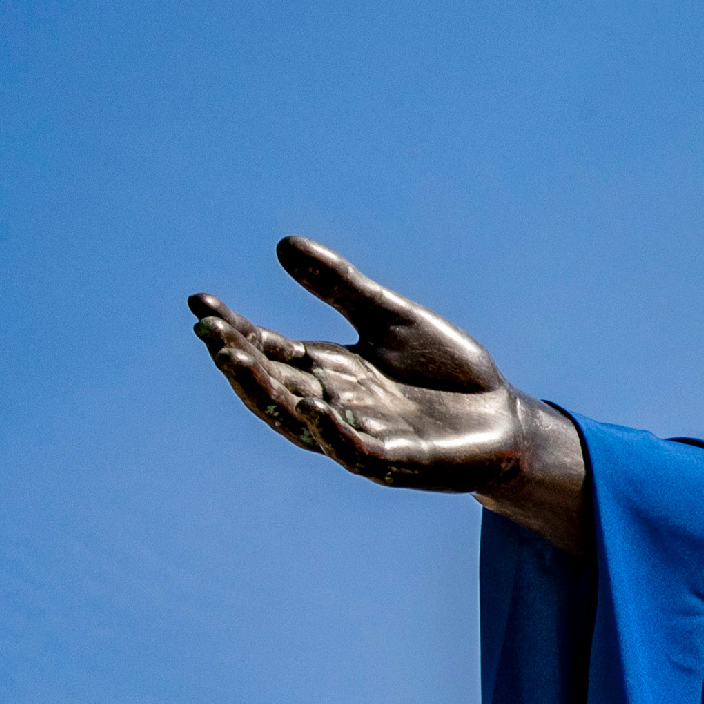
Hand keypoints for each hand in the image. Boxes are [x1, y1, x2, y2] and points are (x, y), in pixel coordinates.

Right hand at [191, 237, 593, 552]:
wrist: (503, 419)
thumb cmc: (444, 372)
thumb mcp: (391, 317)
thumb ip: (340, 286)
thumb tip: (283, 243)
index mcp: (329, 369)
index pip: (269, 349)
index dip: (234, 329)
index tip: (200, 302)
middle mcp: (334, 404)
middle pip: (274, 384)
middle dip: (240, 361)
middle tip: (210, 333)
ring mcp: (362, 434)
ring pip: (300, 420)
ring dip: (268, 395)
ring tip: (238, 363)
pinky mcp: (397, 460)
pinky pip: (356, 450)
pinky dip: (332, 432)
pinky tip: (312, 408)